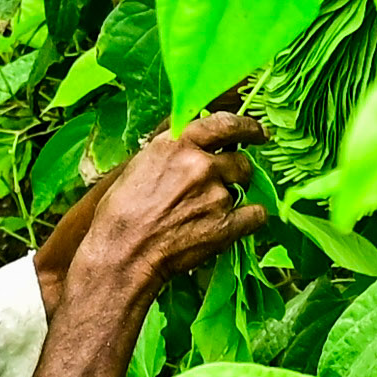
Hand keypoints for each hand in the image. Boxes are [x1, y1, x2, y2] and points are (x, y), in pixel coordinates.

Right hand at [57, 112, 268, 310]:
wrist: (122, 253)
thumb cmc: (119, 212)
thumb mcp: (139, 165)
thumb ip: (170, 151)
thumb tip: (191, 146)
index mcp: (177, 144)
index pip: (225, 123)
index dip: (247, 127)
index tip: (257, 132)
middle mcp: (200, 164)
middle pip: (240, 159)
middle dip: (236, 170)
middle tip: (224, 183)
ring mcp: (216, 195)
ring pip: (245, 187)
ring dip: (235, 195)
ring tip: (211, 210)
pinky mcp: (226, 225)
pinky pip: (256, 215)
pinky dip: (249, 219)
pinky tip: (234, 225)